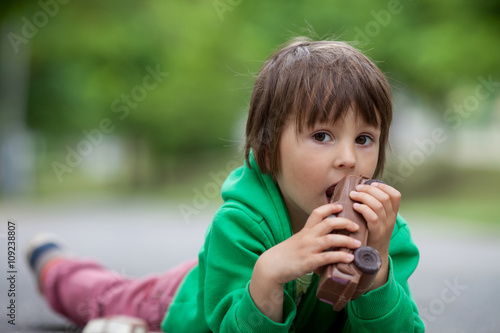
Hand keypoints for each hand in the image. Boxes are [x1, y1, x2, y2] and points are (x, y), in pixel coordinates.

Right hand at [249, 203, 360, 321]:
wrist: (271, 266)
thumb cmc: (285, 255)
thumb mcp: (297, 243)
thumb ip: (310, 241)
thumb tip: (326, 246)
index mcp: (305, 231)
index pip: (317, 213)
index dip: (330, 208)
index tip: (341, 206)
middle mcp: (307, 237)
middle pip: (328, 223)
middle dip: (344, 223)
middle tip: (356, 226)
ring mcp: (308, 249)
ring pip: (330, 240)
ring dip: (347, 241)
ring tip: (358, 244)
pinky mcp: (308, 261)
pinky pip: (327, 257)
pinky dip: (340, 256)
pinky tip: (349, 258)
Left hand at [349, 181, 400, 288]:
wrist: (373, 259)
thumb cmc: (369, 236)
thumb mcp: (376, 221)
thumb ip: (372, 208)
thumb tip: (358, 191)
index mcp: (392, 214)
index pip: (396, 195)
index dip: (384, 187)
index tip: (372, 183)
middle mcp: (391, 219)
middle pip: (385, 197)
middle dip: (370, 189)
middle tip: (357, 188)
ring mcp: (385, 227)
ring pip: (379, 205)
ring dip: (364, 197)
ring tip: (354, 195)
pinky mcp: (376, 234)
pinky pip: (373, 218)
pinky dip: (364, 209)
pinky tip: (355, 207)